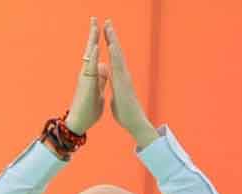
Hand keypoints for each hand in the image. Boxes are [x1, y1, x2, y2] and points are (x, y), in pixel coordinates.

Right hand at [64, 17, 108, 135]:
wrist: (81, 123)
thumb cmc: (89, 110)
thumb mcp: (98, 91)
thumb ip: (100, 80)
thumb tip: (104, 70)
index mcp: (92, 74)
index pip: (95, 53)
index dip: (98, 40)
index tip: (100, 28)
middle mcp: (87, 73)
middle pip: (90, 49)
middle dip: (93, 34)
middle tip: (95, 18)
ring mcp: (86, 77)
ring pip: (89, 55)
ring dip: (92, 40)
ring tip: (94, 25)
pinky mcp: (86, 84)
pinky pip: (90, 68)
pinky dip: (93, 57)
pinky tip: (95, 46)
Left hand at [104, 20, 157, 147]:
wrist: (134, 122)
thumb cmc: (125, 114)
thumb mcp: (117, 98)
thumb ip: (115, 90)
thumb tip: (115, 89)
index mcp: (119, 78)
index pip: (114, 58)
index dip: (111, 45)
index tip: (107, 34)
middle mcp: (123, 75)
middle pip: (117, 52)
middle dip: (112, 37)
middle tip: (108, 22)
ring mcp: (124, 77)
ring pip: (118, 55)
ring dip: (113, 40)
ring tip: (109, 26)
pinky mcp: (123, 82)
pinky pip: (118, 66)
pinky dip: (115, 54)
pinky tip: (111, 45)